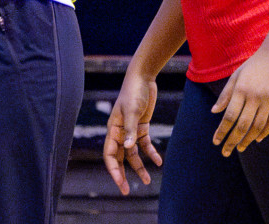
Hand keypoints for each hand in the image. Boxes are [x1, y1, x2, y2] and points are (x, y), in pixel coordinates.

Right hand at [102, 71, 162, 194]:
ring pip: (133, 154)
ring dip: (139, 167)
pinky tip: (159, 161)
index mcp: (113, 129)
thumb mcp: (132, 111)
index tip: (120, 183)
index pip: (109, 154)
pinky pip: (145, 144)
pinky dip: (151, 153)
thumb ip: (130, 130)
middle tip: (127, 191)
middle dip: (123, 174)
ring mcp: (130, 130)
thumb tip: (128, 149)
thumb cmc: (133, 92)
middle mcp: (120, 132)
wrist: (143, 78)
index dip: (113, 170)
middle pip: (119, 157)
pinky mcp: (141, 126)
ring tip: (148, 181)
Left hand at [211, 35, 268, 155]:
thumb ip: (226, 95)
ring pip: (257, 126)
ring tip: (240, 148)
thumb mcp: (236, 76)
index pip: (229, 116)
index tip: (216, 142)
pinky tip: (257, 139)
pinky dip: (265, 132)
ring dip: (247, 140)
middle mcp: (254, 97)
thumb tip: (214, 112)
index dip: (222, 130)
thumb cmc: (254, 64)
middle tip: (225, 152)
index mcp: (241, 89)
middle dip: (232, 140)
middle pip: (242, 125)